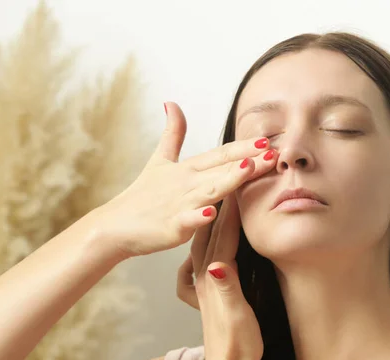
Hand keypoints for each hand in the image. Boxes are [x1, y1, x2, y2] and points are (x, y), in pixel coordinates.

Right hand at [92, 102, 276, 257]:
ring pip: (209, 190)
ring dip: (229, 179)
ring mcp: (179, 204)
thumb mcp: (159, 159)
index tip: (267, 140)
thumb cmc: (142, 195)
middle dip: (249, 160)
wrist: (115, 225)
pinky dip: (197, 217)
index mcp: (187, 169)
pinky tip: (211, 213)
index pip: (220, 155)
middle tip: (273, 152)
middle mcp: (186, 183)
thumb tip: (171, 102)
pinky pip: (186, 221)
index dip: (243, 147)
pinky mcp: (170, 226)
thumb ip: (172, 133)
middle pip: (222, 170)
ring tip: (248, 168)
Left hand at [179, 194, 263, 359]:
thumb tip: (217, 264)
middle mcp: (207, 274)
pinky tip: (213, 224)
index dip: (233, 208)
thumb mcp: (234, 319)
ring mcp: (207, 278)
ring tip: (223, 188)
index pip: (224, 235)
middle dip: (223, 200)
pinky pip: (210, 249)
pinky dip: (213, 231)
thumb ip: (225, 291)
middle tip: (233, 174)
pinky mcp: (210, 284)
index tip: (241, 180)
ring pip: (209, 236)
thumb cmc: (236, 345)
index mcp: (215, 278)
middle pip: (213, 229)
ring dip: (217, 211)